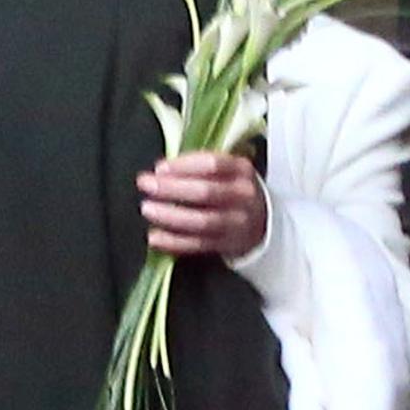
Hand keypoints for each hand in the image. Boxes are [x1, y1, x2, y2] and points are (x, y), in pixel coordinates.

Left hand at [137, 150, 267, 258]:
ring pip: (202, 221)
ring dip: (170, 215)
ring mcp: (236, 222)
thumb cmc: (233, 189)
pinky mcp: (227, 244)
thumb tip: (161, 170)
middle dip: (171, 188)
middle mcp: (242, 196)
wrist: (263, 221)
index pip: (212, 164)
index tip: (160, 168)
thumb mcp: (228, 170)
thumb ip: (200, 167)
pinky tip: (154, 237)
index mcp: (242, 170)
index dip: (183, 166)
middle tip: (146, 184)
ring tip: (147, 209)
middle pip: (205, 192)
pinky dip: (174, 242)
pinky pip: (197, 244)